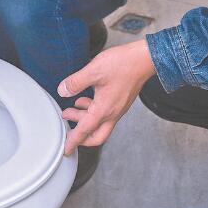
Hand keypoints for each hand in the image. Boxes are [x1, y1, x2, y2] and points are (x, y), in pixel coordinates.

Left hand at [57, 39, 155, 154]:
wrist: (144, 59)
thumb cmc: (123, 64)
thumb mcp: (94, 71)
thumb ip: (76, 82)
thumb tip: (63, 91)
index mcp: (104, 109)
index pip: (85, 131)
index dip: (73, 141)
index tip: (66, 149)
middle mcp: (113, 113)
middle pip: (96, 136)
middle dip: (81, 138)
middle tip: (68, 131)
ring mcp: (118, 108)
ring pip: (100, 124)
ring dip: (85, 121)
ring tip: (71, 111)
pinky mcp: (121, 101)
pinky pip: (106, 114)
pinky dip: (93, 112)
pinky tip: (86, 99)